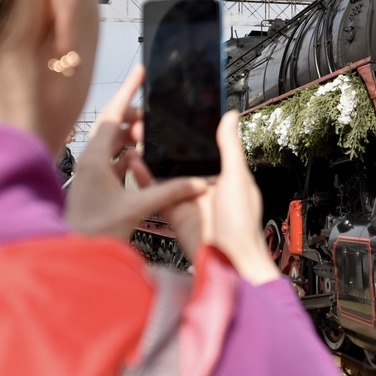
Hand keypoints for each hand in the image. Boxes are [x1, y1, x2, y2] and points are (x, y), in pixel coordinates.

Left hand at [64, 66, 206, 240]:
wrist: (71, 255)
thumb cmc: (93, 232)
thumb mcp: (135, 209)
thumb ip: (168, 193)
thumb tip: (198, 184)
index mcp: (94, 158)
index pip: (113, 114)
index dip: (128, 90)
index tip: (140, 72)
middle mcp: (90, 160)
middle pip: (113, 125)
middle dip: (135, 115)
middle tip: (156, 113)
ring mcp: (91, 172)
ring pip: (113, 142)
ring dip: (132, 136)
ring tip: (153, 134)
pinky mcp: (95, 184)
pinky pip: (113, 159)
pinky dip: (129, 154)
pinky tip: (143, 159)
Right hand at [124, 111, 279, 284]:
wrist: (228, 260)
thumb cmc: (241, 223)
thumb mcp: (237, 177)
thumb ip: (230, 146)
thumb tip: (231, 116)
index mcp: (224, 174)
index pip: (204, 147)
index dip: (189, 133)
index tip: (174, 115)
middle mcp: (204, 184)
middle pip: (180, 158)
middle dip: (164, 142)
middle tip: (148, 123)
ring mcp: (187, 198)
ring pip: (165, 173)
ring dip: (151, 156)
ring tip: (137, 137)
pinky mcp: (173, 211)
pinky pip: (156, 192)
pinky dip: (144, 178)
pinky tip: (134, 163)